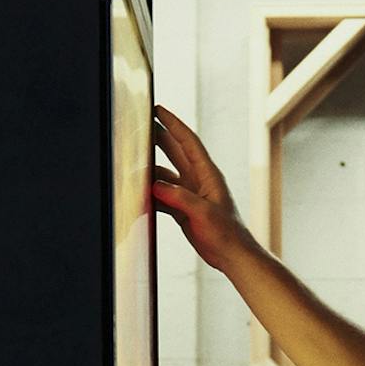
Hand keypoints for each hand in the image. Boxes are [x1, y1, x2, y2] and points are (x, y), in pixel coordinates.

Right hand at [151, 105, 249, 270]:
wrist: (232, 256)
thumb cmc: (226, 233)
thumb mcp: (203, 213)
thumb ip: (179, 197)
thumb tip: (155, 185)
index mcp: (208, 174)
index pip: (188, 142)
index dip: (173, 124)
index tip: (158, 110)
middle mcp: (199, 180)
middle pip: (175, 152)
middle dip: (159, 137)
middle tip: (141, 123)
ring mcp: (190, 194)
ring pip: (165, 175)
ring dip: (151, 169)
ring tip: (133, 162)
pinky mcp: (184, 209)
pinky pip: (163, 196)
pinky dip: (151, 194)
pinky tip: (139, 194)